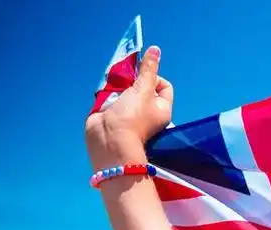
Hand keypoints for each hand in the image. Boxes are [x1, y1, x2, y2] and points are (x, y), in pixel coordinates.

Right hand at [85, 45, 172, 164]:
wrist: (109, 139)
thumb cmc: (131, 117)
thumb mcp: (143, 89)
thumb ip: (148, 70)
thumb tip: (155, 50)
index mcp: (162, 108)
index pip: (164, 85)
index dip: (154, 78)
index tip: (143, 80)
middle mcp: (149, 111)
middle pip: (143, 85)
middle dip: (133, 80)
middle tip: (127, 85)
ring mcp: (131, 112)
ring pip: (127, 89)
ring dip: (120, 85)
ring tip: (116, 91)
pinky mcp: (115, 112)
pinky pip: (113, 95)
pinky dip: (109, 92)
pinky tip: (106, 95)